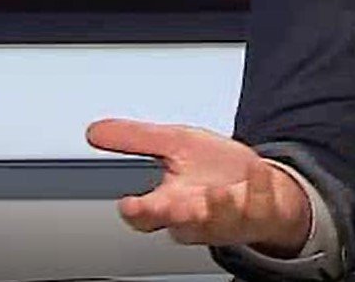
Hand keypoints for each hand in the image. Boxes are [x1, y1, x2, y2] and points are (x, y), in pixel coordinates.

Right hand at [84, 118, 312, 252]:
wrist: (260, 184)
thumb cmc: (213, 170)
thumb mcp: (175, 144)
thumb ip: (137, 139)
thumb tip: (95, 130)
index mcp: (171, 202)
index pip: (145, 216)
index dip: (137, 212)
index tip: (128, 204)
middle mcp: (198, 215)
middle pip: (181, 224)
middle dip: (175, 216)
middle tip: (170, 206)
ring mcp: (230, 215)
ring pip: (220, 220)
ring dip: (216, 208)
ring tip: (214, 193)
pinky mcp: (260, 210)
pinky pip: (260, 202)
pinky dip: (258, 186)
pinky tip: (256, 170)